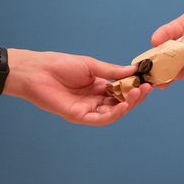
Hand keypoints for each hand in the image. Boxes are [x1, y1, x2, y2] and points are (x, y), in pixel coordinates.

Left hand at [4, 49, 149, 124]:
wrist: (37, 70)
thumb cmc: (60, 65)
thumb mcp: (91, 66)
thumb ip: (112, 71)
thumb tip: (134, 70)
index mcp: (98, 86)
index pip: (122, 90)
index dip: (135, 87)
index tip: (147, 81)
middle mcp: (95, 99)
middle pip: (120, 103)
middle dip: (135, 96)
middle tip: (146, 88)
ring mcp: (88, 109)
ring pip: (113, 112)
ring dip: (128, 104)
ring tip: (138, 93)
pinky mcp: (79, 116)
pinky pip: (100, 119)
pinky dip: (114, 113)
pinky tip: (124, 105)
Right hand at [151, 1, 183, 79]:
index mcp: (177, 27)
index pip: (165, 32)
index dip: (160, 36)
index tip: (156, 41)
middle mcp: (178, 43)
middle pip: (163, 52)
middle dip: (154, 59)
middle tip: (147, 66)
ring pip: (170, 65)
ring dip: (161, 72)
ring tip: (153, 79)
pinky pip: (182, 73)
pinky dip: (174, 78)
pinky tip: (166, 82)